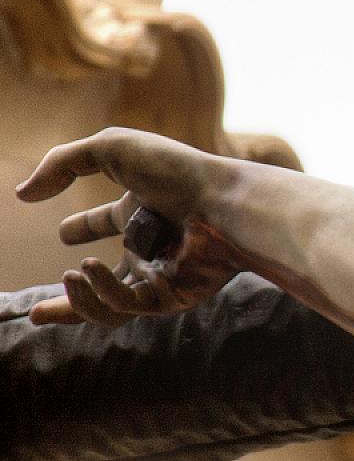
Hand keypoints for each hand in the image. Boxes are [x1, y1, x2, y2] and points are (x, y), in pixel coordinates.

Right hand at [16, 128, 244, 327]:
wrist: (222, 203)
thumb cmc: (175, 171)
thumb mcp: (111, 149)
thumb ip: (62, 163)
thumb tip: (23, 194)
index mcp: (142, 209)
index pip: (108, 221)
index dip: (84, 226)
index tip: (65, 233)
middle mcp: (152, 244)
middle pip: (108, 281)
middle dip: (72, 299)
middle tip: (39, 311)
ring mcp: (160, 274)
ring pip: (109, 307)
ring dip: (77, 301)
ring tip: (68, 275)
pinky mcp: (171, 297)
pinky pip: (125, 307)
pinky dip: (100, 293)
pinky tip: (85, 269)